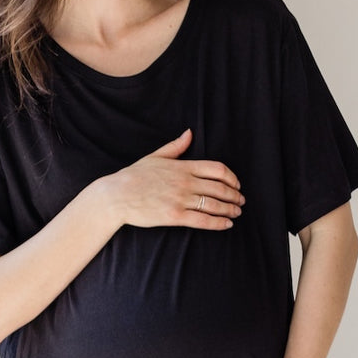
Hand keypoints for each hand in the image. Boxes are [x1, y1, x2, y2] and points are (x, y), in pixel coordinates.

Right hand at [106, 127, 244, 229]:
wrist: (117, 195)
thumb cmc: (134, 176)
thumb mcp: (156, 156)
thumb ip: (176, 146)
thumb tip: (189, 133)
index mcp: (183, 166)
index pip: (217, 169)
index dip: (232, 178)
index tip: (237, 184)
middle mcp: (185, 182)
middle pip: (220, 188)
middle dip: (235, 195)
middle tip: (241, 201)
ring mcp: (181, 199)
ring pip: (214, 204)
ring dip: (230, 209)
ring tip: (237, 212)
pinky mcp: (175, 216)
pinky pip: (203, 220)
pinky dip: (219, 223)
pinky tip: (227, 224)